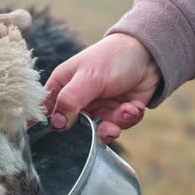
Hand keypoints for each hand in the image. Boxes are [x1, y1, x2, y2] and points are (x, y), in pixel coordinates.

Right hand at [43, 33, 161, 142]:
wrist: (149, 55)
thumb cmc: (112, 57)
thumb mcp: (89, 77)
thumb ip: (70, 101)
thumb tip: (55, 125)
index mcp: (62, 88)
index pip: (46, 113)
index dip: (50, 127)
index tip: (61, 139)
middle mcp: (77, 101)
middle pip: (75, 130)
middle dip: (95, 130)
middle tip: (108, 128)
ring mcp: (96, 109)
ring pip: (99, 131)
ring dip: (116, 122)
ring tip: (127, 110)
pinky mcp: (115, 114)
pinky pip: (118, 127)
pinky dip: (128, 119)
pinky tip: (134, 106)